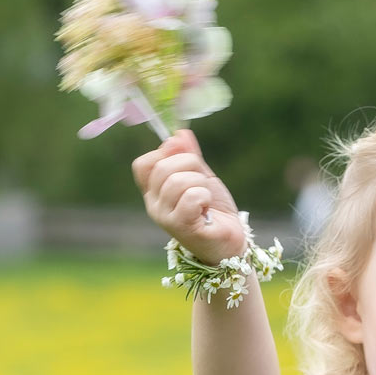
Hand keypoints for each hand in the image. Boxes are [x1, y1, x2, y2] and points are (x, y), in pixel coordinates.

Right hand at [133, 130, 246, 263]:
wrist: (232, 241)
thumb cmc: (214, 211)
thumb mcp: (200, 176)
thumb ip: (189, 155)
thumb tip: (180, 133)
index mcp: (154, 192)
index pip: (143, 164)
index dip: (165, 154)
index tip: (186, 160)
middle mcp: (154, 205)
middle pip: (163, 167)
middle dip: (191, 166)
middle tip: (203, 184)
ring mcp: (165, 218)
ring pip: (177, 181)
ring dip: (200, 184)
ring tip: (206, 199)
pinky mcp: (182, 227)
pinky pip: (191, 197)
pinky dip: (205, 197)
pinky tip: (207, 209)